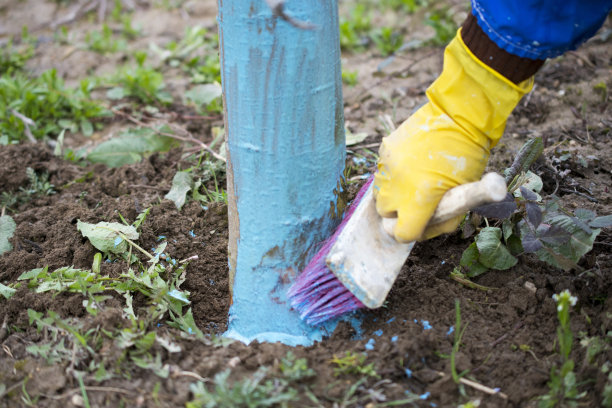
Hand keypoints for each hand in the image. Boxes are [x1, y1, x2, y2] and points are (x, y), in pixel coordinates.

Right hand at [373, 30, 531, 242]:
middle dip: (399, 212)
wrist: (458, 115)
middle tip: (418, 200)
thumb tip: (426, 229)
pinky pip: (381, 172)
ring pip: (379, 193)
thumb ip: (445, 218)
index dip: (412, 232)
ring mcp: (387, 167)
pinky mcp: (384, 151)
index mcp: (420, 200)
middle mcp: (397, 186)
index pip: (402, 233)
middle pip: (385, 214)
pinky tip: (412, 162)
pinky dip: (393, 173)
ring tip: (414, 180)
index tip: (420, 223)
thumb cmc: (469, 157)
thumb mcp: (466, 195)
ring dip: (394, 193)